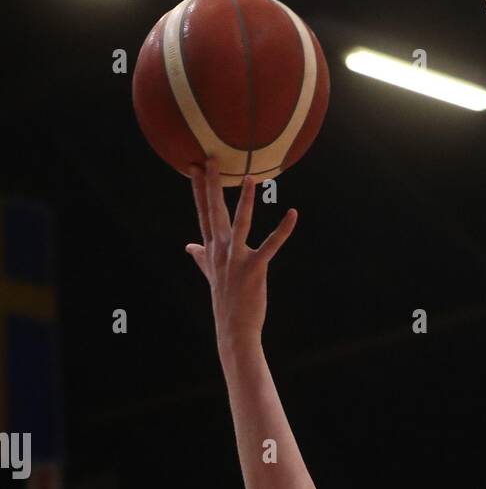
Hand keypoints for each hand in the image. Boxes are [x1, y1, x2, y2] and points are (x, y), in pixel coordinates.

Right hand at [186, 157, 297, 345]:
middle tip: (209, 158)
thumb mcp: (210, 276)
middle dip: (213, 184)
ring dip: (246, 199)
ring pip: (240, 222)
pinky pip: (271, 245)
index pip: (203, 213)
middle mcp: (221, 251)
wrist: (234, 330)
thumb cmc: (226, 303)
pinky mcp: (255, 269)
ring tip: (250, 176)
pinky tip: (292, 214)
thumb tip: (189, 247)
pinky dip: (283, 230)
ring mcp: (236, 259)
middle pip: (215, 212)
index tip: (193, 167)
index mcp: (212, 250)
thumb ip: (202, 258)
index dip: (199, 190)